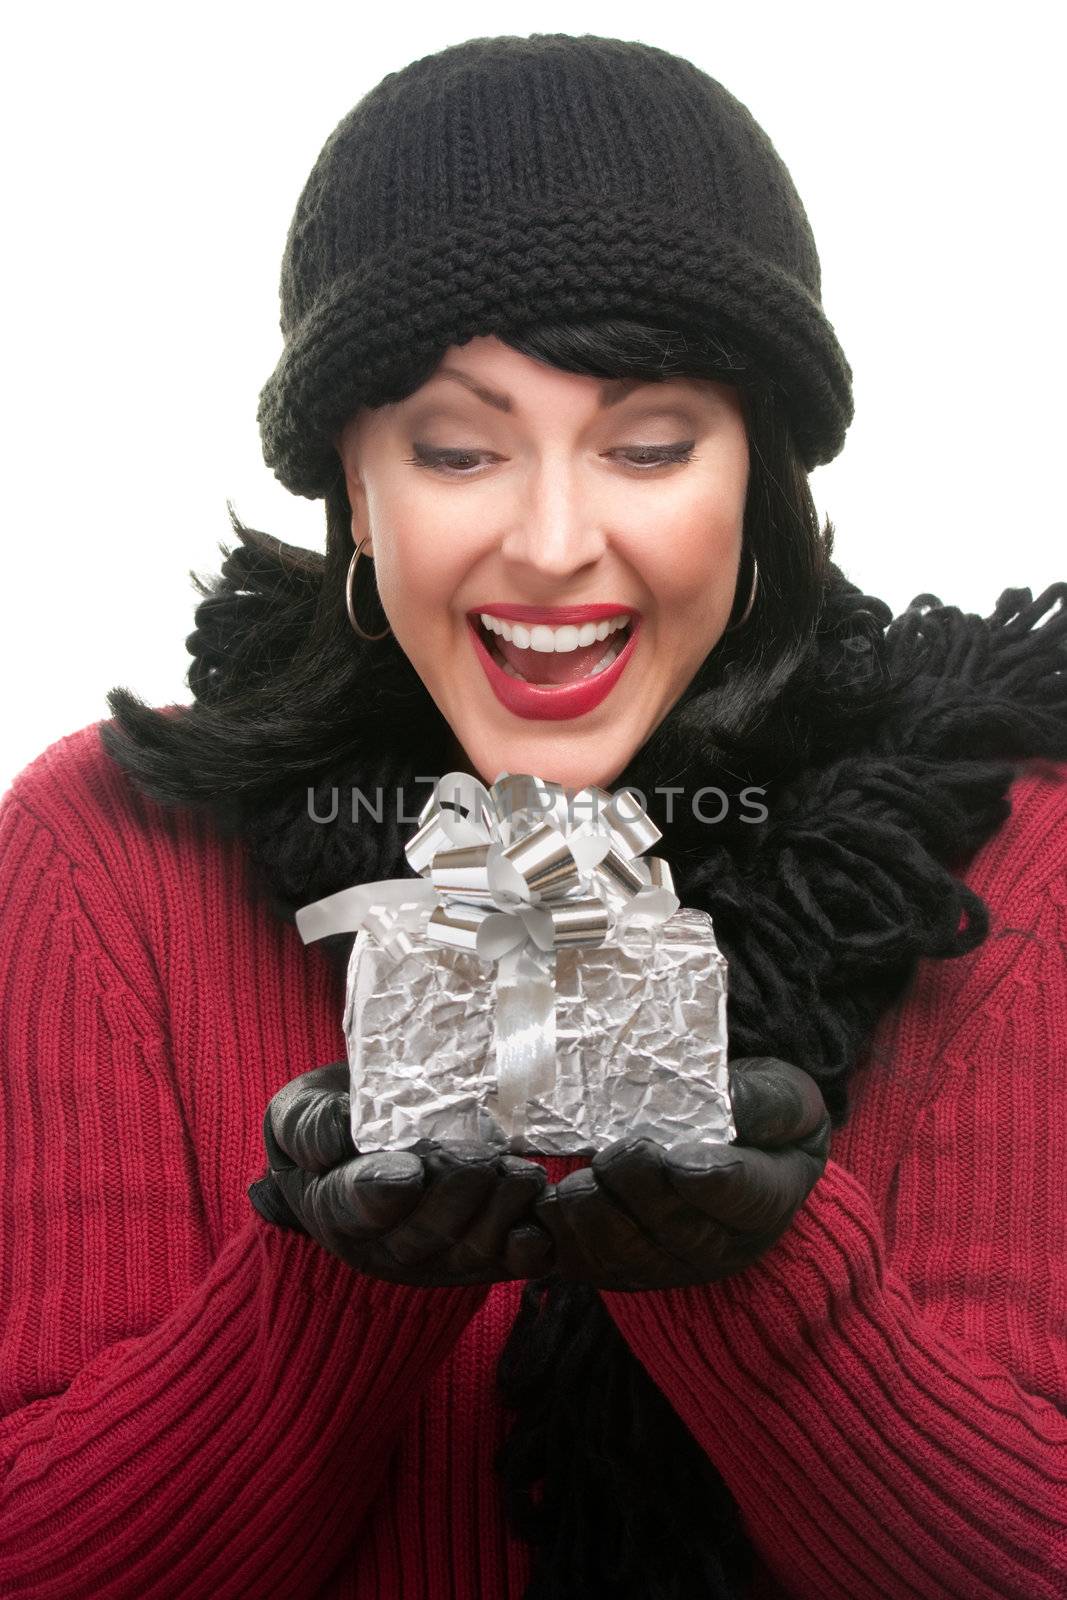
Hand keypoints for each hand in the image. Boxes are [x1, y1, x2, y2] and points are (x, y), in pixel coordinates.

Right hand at [248, 1062, 556, 1286]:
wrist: (371, 1139)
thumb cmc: (333, 1123)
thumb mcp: (299, 1114)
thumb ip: (310, 1125)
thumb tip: (340, 1134)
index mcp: (334, 1210)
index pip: (353, 1209)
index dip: (381, 1193)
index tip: (408, 1171)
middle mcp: (384, 1246)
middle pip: (422, 1235)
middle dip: (456, 1198)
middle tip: (481, 1159)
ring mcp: (435, 1257)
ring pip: (468, 1252)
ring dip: (499, 1215)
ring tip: (519, 1175)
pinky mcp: (481, 1256)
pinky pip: (506, 1264)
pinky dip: (527, 1250)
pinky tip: (538, 1226)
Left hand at [532, 1056, 830, 1291]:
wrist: (728, 1151)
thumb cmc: (756, 1118)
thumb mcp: (785, 1098)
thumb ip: (768, 1100)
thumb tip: (733, 1097)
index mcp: (767, 1199)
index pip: (741, 1197)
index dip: (708, 1183)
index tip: (678, 1160)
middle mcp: (720, 1246)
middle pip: (676, 1233)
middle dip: (640, 1195)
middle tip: (618, 1154)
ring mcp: (669, 1264)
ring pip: (626, 1257)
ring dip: (596, 1219)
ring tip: (581, 1180)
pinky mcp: (620, 1267)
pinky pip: (585, 1267)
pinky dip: (559, 1240)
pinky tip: (546, 1205)